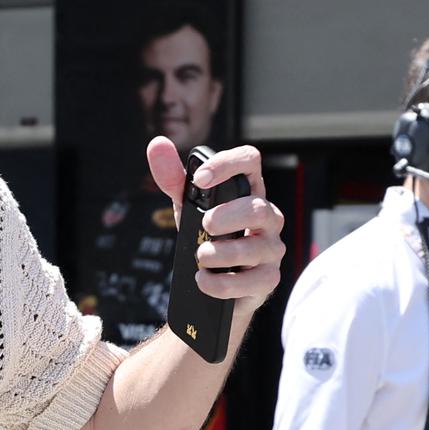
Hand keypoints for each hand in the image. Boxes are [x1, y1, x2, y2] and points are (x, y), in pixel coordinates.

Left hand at [144, 138, 285, 301]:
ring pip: (256, 247)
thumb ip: (173, 178)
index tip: (200, 179)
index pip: (250, 161)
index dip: (228, 165)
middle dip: (228, 216)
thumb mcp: (187, 206)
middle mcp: (266, 217)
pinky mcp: (268, 278)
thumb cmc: (208, 237)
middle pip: (258, 208)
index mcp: (248, 191)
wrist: (215, 283)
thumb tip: (158, 145)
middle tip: (205, 225)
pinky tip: (204, 280)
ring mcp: (270, 248)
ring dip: (222, 253)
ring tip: (200, 257)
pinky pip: (253, 281)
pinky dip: (223, 284)